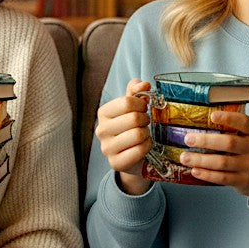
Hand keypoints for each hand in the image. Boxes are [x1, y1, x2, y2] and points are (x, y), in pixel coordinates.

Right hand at [94, 78, 152, 195]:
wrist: (133, 156)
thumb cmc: (132, 127)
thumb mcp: (133, 106)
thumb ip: (136, 90)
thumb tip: (144, 84)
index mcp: (103, 113)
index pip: (127, 102)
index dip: (141, 104)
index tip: (144, 108)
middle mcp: (101, 130)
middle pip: (134, 118)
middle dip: (146, 119)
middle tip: (146, 123)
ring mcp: (106, 148)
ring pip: (137, 134)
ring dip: (147, 133)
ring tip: (144, 134)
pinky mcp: (115, 163)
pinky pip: (139, 150)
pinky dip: (147, 146)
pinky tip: (144, 146)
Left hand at [174, 109, 248, 201]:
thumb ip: (234, 129)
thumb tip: (202, 121)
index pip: (244, 122)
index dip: (228, 118)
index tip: (212, 116)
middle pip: (230, 143)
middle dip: (206, 141)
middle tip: (188, 139)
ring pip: (223, 162)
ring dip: (201, 160)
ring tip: (185, 157)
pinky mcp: (243, 181)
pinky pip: (222, 178)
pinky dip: (207, 174)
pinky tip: (195, 170)